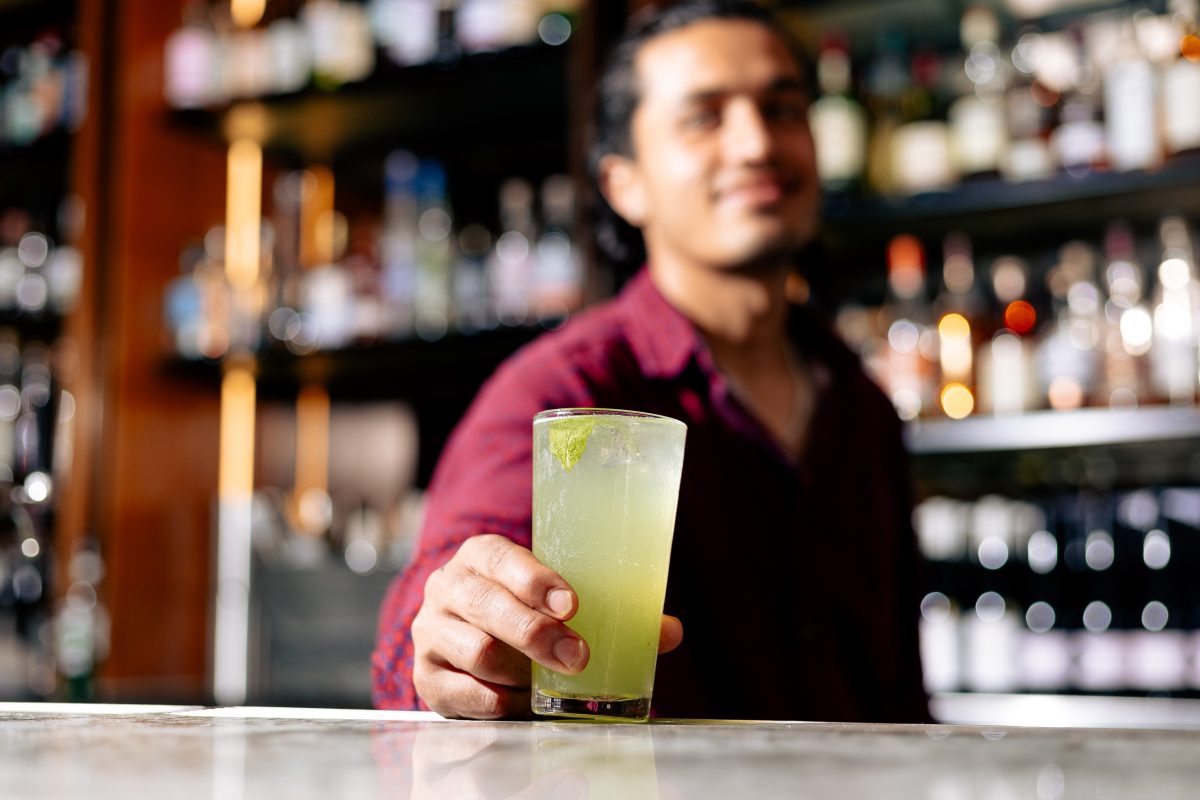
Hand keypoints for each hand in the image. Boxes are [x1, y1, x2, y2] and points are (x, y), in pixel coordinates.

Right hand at [412, 534, 683, 718]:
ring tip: (545, 680)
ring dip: (519, 670)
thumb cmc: (522, 613)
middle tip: (576, 655)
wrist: (462, 641)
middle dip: (535, 633)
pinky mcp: (425, 675)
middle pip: (486, 605)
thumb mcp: (555, 602)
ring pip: (475, 649)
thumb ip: (613, 613)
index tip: (572, 604)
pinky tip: (517, 698)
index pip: (502, 558)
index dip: (535, 579)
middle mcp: (448, 586)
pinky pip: (459, 690)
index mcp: (482, 555)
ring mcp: (431, 630)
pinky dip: (495, 699)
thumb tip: (670, 631)